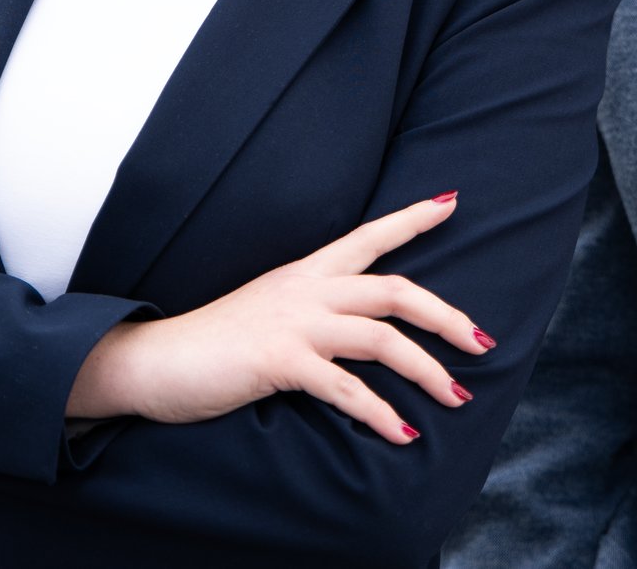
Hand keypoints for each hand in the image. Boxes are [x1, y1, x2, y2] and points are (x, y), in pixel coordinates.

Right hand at [66, 192, 492, 443]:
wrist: (154, 360)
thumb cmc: (215, 342)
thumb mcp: (271, 310)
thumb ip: (314, 310)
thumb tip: (358, 329)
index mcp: (306, 272)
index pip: (369, 236)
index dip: (412, 219)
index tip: (452, 202)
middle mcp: (307, 290)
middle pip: (396, 290)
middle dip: (447, 316)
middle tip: (483, 343)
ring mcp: (294, 323)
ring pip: (382, 338)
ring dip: (426, 371)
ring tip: (455, 397)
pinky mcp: (279, 362)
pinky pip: (345, 388)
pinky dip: (379, 413)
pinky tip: (402, 434)